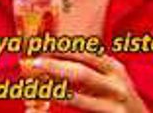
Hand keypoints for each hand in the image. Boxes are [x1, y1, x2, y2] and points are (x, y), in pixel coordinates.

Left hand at [21, 52, 147, 112]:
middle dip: (55, 67)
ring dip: (56, 93)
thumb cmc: (118, 96)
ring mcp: (114, 106)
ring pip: (79, 100)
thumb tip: (53, 57)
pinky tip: (52, 103)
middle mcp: (116, 86)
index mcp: (114, 69)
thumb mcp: (110, 76)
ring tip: (38, 87)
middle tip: (34, 63)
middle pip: (81, 74)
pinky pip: (83, 111)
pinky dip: (66, 105)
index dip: (63, 49)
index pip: (86, 54)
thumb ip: (90, 66)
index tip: (42, 45)